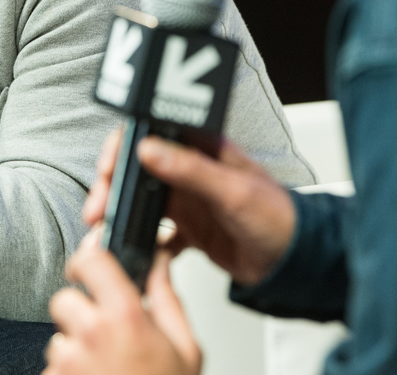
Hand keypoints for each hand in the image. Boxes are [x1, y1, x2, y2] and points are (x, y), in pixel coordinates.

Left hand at [44, 235, 199, 374]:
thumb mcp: (185, 348)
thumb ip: (166, 298)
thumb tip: (159, 262)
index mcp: (125, 316)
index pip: (90, 261)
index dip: (89, 259)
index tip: (92, 267)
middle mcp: (91, 335)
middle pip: (64, 299)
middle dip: (80, 312)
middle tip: (105, 333)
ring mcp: (69, 364)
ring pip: (58, 339)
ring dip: (75, 349)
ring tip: (105, 371)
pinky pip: (54, 370)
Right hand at [82, 128, 295, 286]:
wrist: (298, 262)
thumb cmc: (280, 217)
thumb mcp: (234, 191)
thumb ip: (191, 170)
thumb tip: (149, 149)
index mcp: (204, 149)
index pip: (154, 133)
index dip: (124, 146)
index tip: (108, 166)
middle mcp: (192, 171)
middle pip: (139, 168)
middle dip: (113, 185)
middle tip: (99, 206)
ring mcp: (190, 200)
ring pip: (142, 200)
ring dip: (122, 211)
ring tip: (107, 227)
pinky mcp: (191, 229)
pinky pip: (157, 233)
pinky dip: (143, 242)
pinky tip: (137, 250)